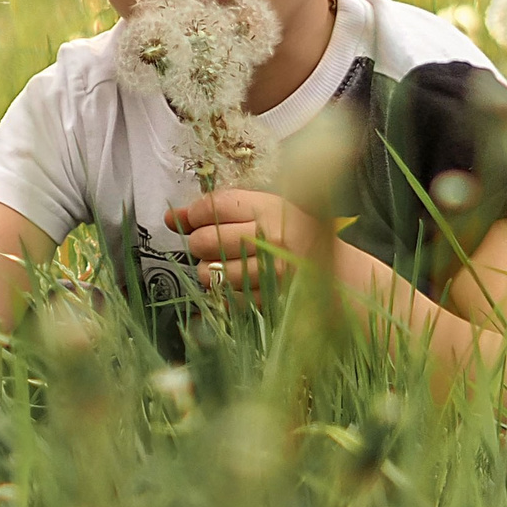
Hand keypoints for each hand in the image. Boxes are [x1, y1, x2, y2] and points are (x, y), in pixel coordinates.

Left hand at [166, 187, 315, 295]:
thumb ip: (216, 210)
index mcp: (270, 209)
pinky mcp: (268, 300)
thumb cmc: (293, 234)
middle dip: (199, 243)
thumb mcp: (262, 209)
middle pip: (204, 240)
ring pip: (208, 273)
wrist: (336, 273)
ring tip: (226, 263)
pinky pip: (223, 297)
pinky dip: (222, 291)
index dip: (195, 213)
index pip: (214, 206)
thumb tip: (169, 218)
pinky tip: (237, 281)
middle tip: (212, 244)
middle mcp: (271, 240)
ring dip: (208, 269)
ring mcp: (270, 273)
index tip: (196, 218)